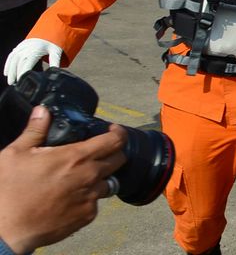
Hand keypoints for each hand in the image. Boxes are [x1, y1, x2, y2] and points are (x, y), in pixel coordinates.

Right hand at [0, 106, 126, 253]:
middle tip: (96, 153)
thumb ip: (35, 130)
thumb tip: (43, 111)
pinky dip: (88, 198)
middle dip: (112, 153)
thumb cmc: (9, 190)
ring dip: (99, 177)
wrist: (7, 229)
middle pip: (118, 159)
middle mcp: (90, 176)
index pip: (115, 140)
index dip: (118, 132)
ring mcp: (91, 198)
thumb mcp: (16, 154)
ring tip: (80, 177)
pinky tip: (71, 197)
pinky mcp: (87, 216)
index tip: (113, 130)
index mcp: (76, 157)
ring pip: (109, 182)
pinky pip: (96, 203)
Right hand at [4, 39, 64, 84]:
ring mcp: (22, 47)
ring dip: (10, 70)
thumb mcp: (56, 52)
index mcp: (35, 50)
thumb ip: (55, 62)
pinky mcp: (20, 46)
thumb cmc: (54, 41)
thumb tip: (55, 72)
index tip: (22, 81)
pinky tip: (6, 71)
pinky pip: (11, 55)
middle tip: (14, 85)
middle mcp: (26, 48)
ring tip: (10, 81)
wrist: (51, 28)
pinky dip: (8, 63)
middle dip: (15, 74)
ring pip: (13, 60)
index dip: (23, 73)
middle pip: (18, 63)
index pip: (26, 64)